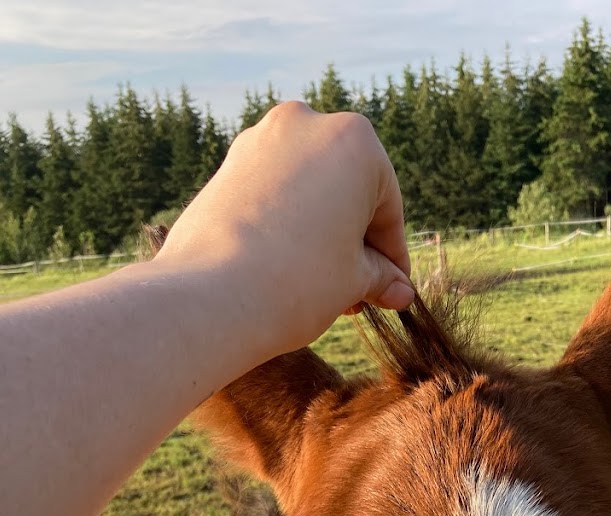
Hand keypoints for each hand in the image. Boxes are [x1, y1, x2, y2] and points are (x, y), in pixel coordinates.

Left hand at [152, 102, 414, 362]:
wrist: (212, 297)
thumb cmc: (297, 282)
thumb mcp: (354, 281)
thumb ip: (380, 276)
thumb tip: (398, 290)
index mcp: (354, 140)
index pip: (387, 208)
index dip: (393, 258)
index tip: (392, 291)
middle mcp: (307, 123)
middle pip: (346, 194)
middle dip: (355, 245)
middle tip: (359, 296)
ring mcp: (260, 140)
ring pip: (308, 192)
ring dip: (322, 235)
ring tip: (323, 289)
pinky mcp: (227, 165)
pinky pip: (273, 195)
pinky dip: (287, 225)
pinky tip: (288, 269)